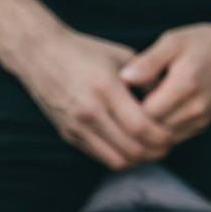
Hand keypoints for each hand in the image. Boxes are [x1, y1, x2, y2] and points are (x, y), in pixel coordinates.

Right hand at [10, 26, 175, 169]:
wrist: (38, 53)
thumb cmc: (85, 51)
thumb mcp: (121, 56)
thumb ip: (147, 80)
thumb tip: (171, 101)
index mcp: (106, 88)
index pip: (142, 127)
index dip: (163, 136)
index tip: (173, 133)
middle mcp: (90, 111)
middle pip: (133, 149)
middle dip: (157, 151)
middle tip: (168, 144)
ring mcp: (77, 125)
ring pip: (118, 160)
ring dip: (140, 159)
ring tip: (152, 148)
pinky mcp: (69, 134)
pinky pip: (101, 157)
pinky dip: (121, 158)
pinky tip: (132, 148)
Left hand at [121, 18, 210, 145]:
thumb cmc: (203, 43)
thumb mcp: (173, 42)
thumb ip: (148, 62)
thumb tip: (123, 78)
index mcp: (184, 85)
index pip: (144, 113)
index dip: (124, 109)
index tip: (114, 97)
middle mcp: (195, 108)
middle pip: (152, 130)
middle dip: (132, 123)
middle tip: (116, 108)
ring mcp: (201, 119)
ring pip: (163, 138)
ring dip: (145, 130)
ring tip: (129, 113)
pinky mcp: (204, 125)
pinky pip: (174, 138)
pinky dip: (158, 132)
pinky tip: (147, 117)